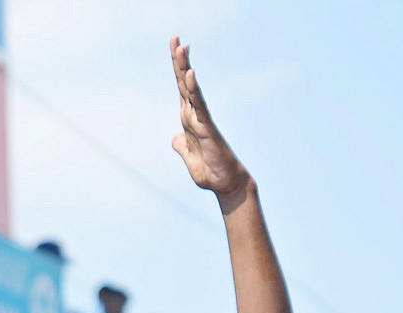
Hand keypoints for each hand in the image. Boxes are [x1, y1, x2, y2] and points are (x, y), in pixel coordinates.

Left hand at [169, 37, 250, 199]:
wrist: (225, 185)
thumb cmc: (210, 172)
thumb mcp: (189, 158)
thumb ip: (182, 146)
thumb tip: (176, 140)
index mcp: (189, 121)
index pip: (182, 90)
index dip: (178, 69)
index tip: (176, 48)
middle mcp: (195, 116)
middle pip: (184, 84)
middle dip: (180, 61)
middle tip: (176, 38)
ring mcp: (202, 121)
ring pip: (191, 90)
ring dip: (186, 68)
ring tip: (182, 47)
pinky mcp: (208, 129)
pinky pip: (200, 106)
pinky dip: (194, 90)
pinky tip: (191, 74)